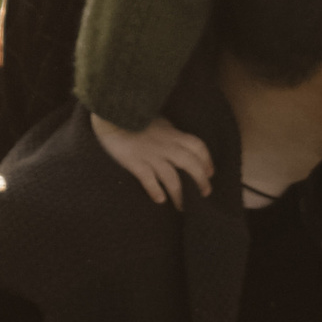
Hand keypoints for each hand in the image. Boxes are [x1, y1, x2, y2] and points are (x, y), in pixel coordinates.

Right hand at [90, 113, 214, 204]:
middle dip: (200, 180)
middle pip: (190, 164)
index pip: (197, 146)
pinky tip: (160, 200)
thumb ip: (169, 131)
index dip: (207, 160)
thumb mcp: (157, 120)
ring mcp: (150, 155)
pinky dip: (155, 191)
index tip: (210, 173)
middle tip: (205, 193)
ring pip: (172, 177)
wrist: (111, 114)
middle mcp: (165, 145)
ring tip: (182, 207)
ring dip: (179, 194)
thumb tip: (178, 138)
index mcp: (172, 133)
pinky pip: (148, 179)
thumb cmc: (134, 116)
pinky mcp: (135, 162)